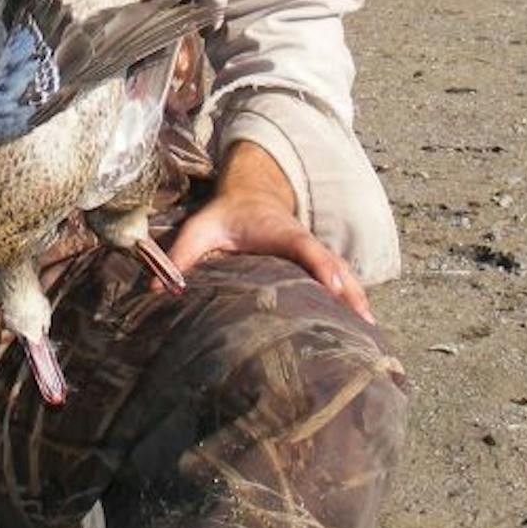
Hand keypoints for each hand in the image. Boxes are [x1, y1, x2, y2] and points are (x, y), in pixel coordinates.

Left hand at [166, 140, 374, 320]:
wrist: (251, 194)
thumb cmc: (225, 216)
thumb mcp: (200, 229)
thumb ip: (180, 255)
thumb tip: (156, 289)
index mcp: (281, 232)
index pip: (305, 248)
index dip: (321, 266)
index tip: (333, 286)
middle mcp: (305, 243)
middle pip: (335, 266)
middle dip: (351, 292)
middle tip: (365, 322)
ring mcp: (315, 253)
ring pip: (344, 275)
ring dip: (357, 299)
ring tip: (371, 333)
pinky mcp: (318, 264)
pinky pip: (341, 281)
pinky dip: (353, 299)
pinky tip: (361, 329)